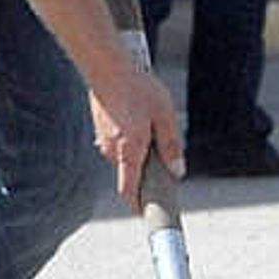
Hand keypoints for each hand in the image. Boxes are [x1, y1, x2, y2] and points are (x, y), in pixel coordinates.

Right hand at [90, 64, 183, 201]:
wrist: (108, 67)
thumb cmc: (137, 89)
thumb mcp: (164, 116)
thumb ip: (171, 146)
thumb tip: (177, 170)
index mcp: (128, 152)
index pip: (129, 190)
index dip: (138, 204)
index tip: (147, 212)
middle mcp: (111, 150)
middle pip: (131, 172)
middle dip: (147, 169)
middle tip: (164, 154)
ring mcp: (104, 140)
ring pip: (126, 155)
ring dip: (139, 149)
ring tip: (151, 124)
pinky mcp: (101, 129)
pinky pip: (119, 142)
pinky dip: (131, 137)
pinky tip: (138, 117)